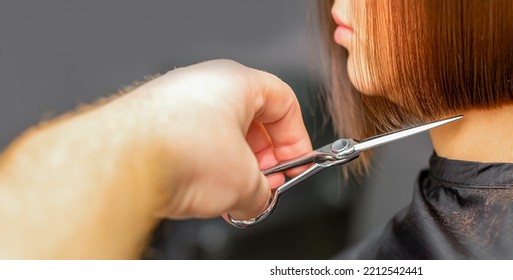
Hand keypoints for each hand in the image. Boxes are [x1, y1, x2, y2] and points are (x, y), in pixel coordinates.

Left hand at [125, 59, 312, 219]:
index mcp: (236, 81)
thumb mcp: (245, 182)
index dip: (296, 138)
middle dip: (260, 159)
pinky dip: (198, 168)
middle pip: (248, 120)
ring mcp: (170, 101)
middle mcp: (202, 84)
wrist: (120, 162)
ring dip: (229, 168)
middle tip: (263, 185)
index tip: (296, 164)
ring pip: (215, 135)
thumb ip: (263, 192)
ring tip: (230, 197)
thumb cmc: (181, 152)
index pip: (283, 102)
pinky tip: (198, 193)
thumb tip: (258, 200)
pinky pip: (185, 144)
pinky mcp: (145, 123)